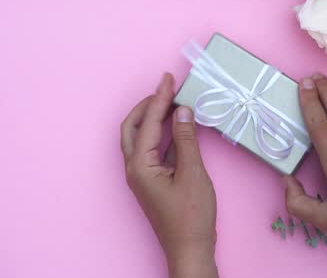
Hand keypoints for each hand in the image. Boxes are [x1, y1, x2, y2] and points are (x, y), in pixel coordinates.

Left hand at [120, 73, 217, 277]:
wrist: (190, 248)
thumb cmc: (191, 216)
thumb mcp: (193, 173)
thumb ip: (186, 139)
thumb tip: (183, 111)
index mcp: (140, 166)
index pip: (149, 123)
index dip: (160, 99)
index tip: (169, 79)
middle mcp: (135, 168)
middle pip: (133, 127)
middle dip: (148, 105)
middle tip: (166, 88)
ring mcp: (142, 175)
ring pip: (142, 138)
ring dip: (155, 118)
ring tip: (172, 101)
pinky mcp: (152, 180)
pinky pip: (153, 150)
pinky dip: (164, 134)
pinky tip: (179, 126)